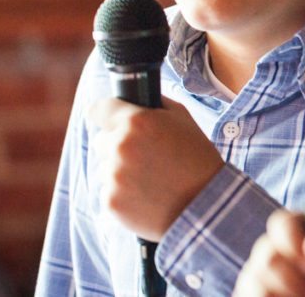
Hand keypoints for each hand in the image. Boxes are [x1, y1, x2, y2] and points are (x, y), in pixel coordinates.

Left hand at [87, 95, 223, 240]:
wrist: (206, 204)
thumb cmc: (197, 159)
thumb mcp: (183, 119)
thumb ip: (155, 105)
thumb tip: (135, 100)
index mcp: (136, 121)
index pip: (98, 109)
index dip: (105, 114)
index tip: (107, 120)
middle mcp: (120, 146)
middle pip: (100, 140)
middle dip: (116, 146)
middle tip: (144, 156)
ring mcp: (113, 176)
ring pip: (104, 167)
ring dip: (119, 171)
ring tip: (149, 179)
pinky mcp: (110, 202)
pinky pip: (107, 191)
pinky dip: (122, 194)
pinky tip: (146, 195)